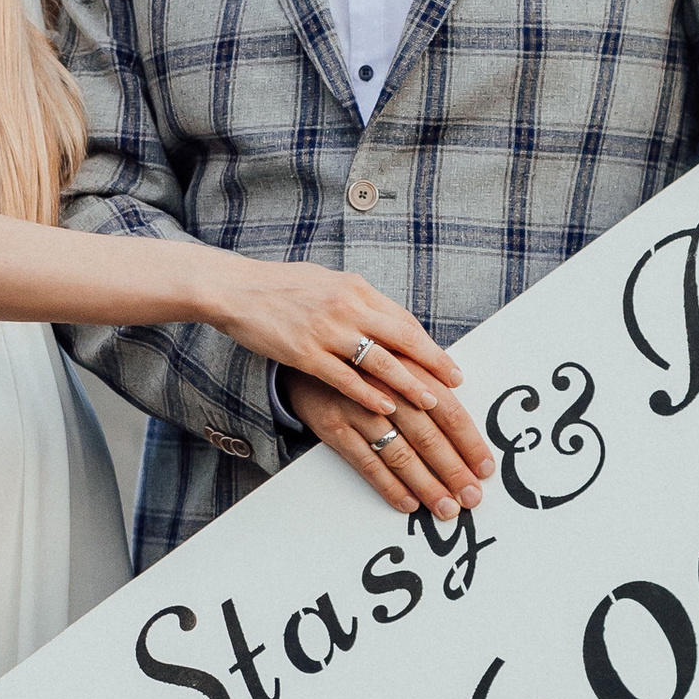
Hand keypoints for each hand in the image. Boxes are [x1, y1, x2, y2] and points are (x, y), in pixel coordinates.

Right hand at [194, 253, 490, 518]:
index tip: (455, 376)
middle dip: (437, 377)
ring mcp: (328, 332)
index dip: (434, 353)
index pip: (408, 327)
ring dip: (410, 389)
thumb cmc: (286, 288)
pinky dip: (366, 395)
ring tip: (433, 411)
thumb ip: (364, 307)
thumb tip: (397, 330)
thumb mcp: (333, 285)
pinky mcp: (304, 353)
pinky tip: (386, 412)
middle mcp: (351, 310)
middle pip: (406, 348)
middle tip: (459, 401)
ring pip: (381, 366)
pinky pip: (343, 378)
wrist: (239, 288)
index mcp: (360, 293)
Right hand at [284, 366, 492, 521]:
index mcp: (408, 369)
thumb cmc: (362, 367)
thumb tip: (467, 424)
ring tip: (445, 507)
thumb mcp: (397, 363)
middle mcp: (385, 388)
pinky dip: (388, 485)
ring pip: (398, 453)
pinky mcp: (333, 428)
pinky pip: (366, 462)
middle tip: (472, 497)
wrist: (306, 362)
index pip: (447, 410)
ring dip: (425, 484)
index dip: (469, 441)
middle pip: (427, 435)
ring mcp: (357, 409)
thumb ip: (429, 385)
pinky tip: (408, 503)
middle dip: (453, 470)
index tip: (485, 467)